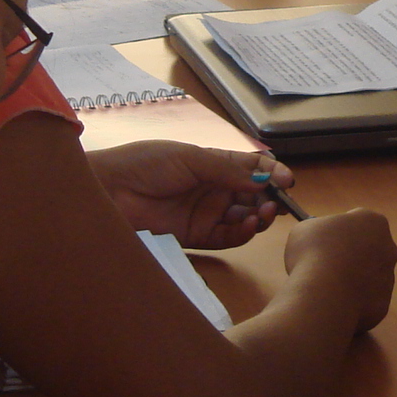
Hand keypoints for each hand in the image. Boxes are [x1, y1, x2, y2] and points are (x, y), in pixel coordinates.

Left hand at [87, 140, 288, 248]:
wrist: (109, 191)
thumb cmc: (146, 164)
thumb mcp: (191, 158)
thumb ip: (228, 170)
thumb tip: (265, 177)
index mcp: (213, 163)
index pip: (252, 168)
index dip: (272, 173)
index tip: (287, 180)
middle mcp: (213, 188)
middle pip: (253, 195)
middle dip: (270, 197)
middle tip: (278, 200)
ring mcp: (205, 213)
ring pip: (245, 217)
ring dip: (260, 216)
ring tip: (265, 213)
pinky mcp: (196, 236)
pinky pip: (228, 237)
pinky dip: (243, 233)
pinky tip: (250, 225)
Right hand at [281, 206, 395, 333]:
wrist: (325, 295)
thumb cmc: (314, 252)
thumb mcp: (306, 228)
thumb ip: (319, 229)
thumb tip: (319, 239)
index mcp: (374, 223)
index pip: (359, 222)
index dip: (339, 231)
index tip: (323, 241)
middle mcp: (388, 249)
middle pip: (368, 250)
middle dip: (350, 256)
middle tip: (324, 265)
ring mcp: (389, 279)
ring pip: (368, 278)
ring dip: (351, 280)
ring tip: (325, 288)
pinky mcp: (383, 306)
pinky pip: (364, 302)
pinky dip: (351, 303)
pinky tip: (333, 304)